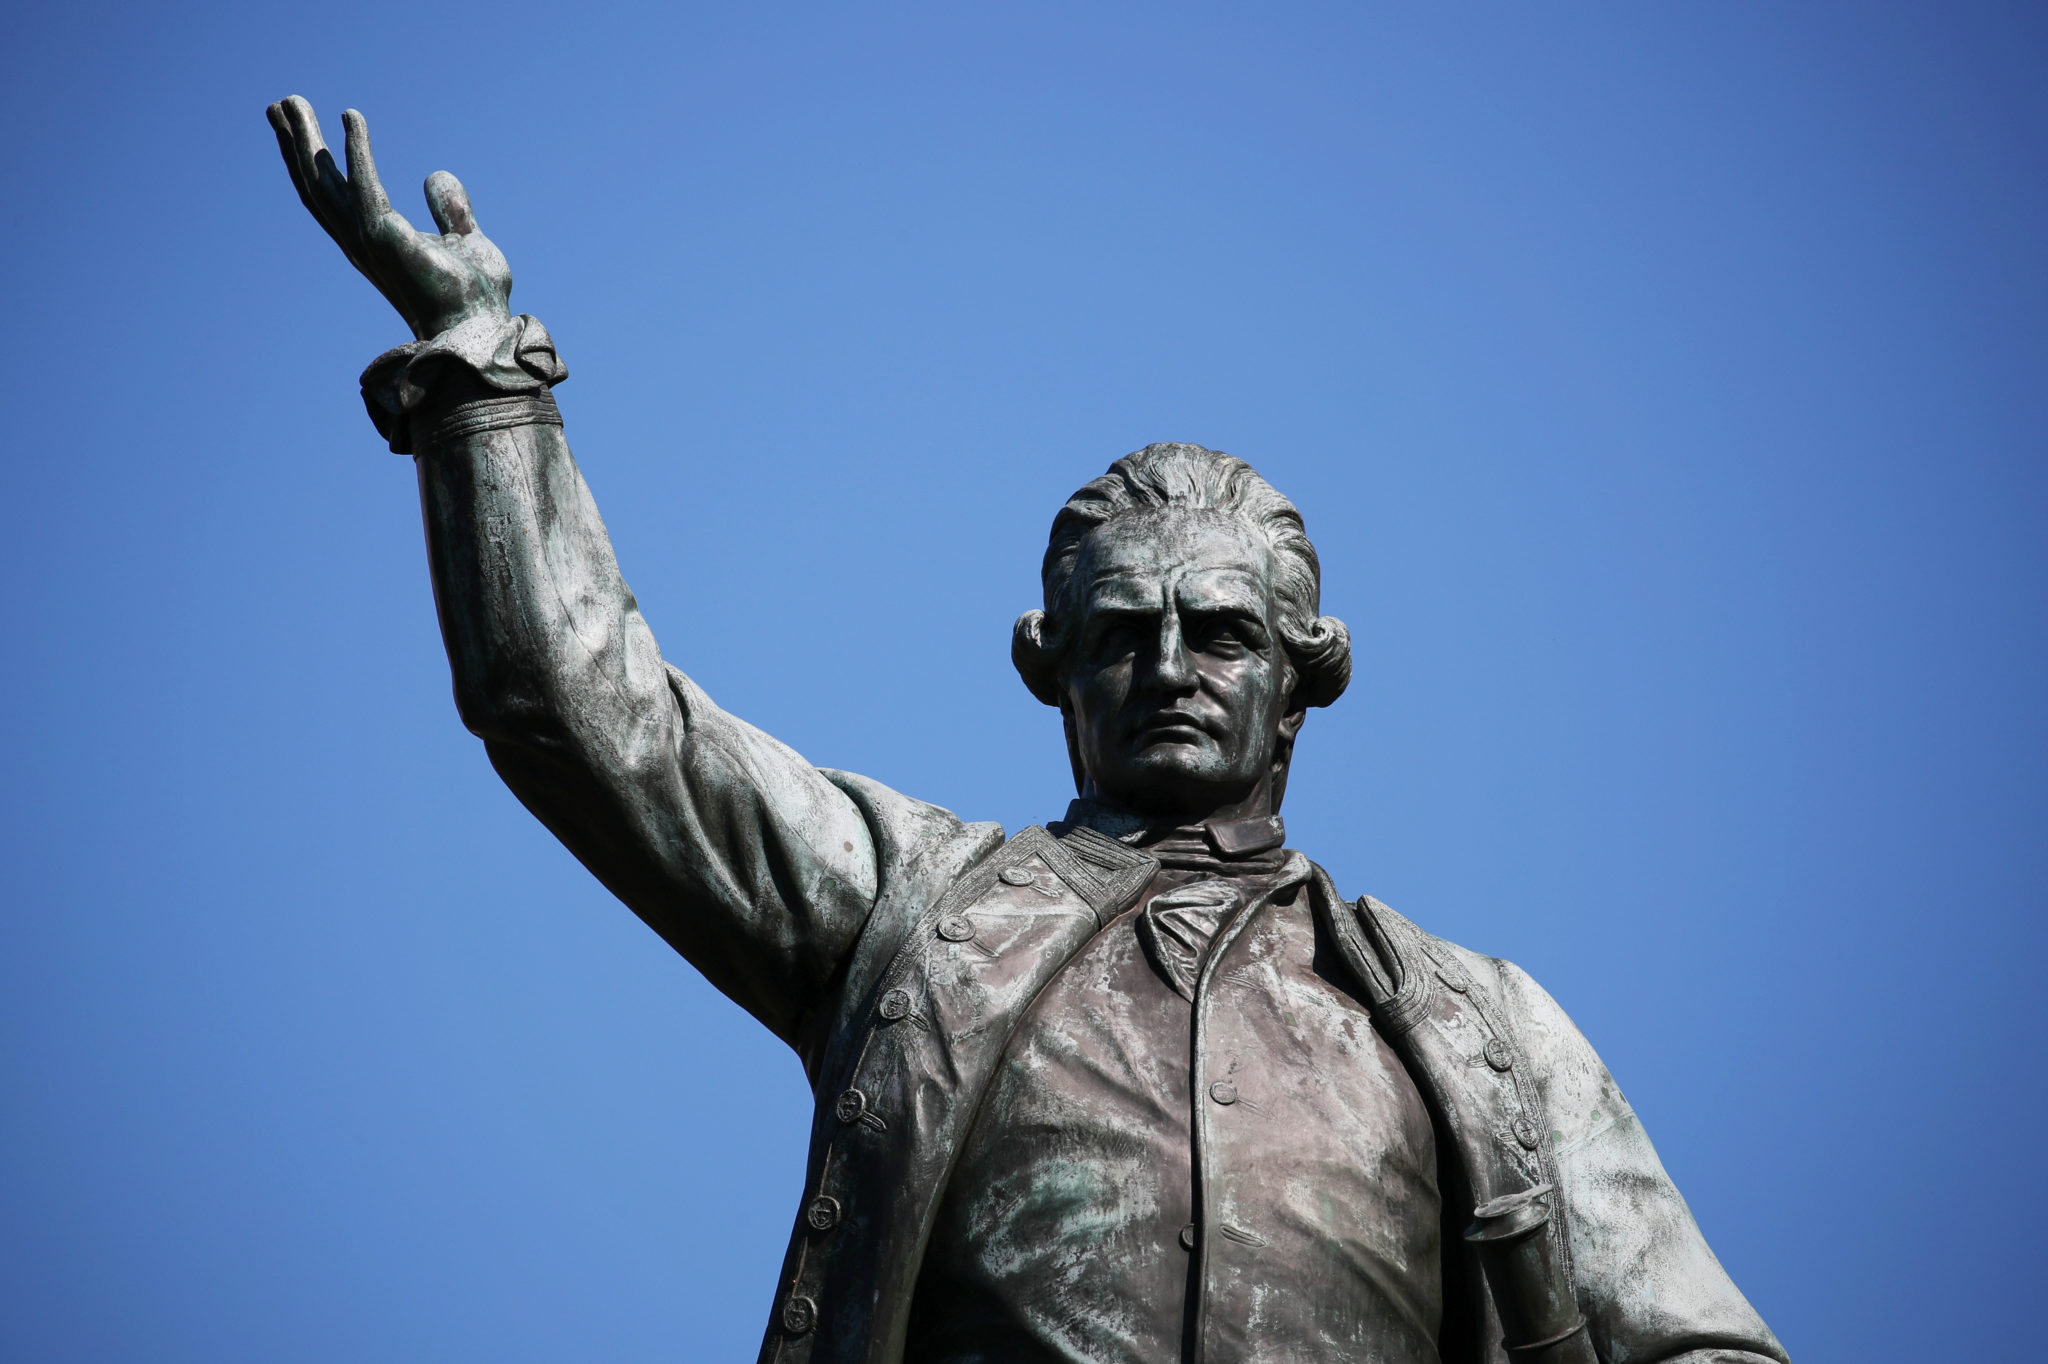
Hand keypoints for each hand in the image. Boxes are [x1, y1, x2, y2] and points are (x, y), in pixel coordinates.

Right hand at [267, 96, 511, 340]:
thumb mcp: (465, 241)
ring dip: (306, 139)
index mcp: (376, 241)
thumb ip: (449, 210)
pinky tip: (352, 116)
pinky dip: (356, 149)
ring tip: (291, 101)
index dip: (315, 160)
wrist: (483, 330)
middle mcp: (362, 241)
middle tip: (281, 104)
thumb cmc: (474, 298)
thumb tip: (436, 175)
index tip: (303, 124)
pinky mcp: (386, 237)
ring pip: (324, 182)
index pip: (335, 195)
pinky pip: (364, 184)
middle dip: (296, 144)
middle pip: (316, 185)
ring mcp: (370, 240)